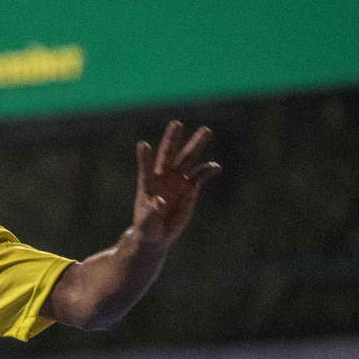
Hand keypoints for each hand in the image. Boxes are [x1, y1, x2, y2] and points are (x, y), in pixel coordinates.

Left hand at [133, 121, 220, 245]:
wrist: (158, 235)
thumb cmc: (147, 228)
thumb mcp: (147, 224)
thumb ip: (152, 212)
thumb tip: (160, 200)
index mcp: (148, 184)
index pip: (146, 168)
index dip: (145, 157)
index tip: (142, 145)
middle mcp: (163, 178)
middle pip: (168, 155)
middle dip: (172, 140)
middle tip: (176, 123)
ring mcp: (178, 181)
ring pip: (188, 159)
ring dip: (196, 145)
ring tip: (205, 130)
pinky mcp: (190, 189)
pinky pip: (200, 176)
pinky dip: (208, 170)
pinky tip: (216, 166)